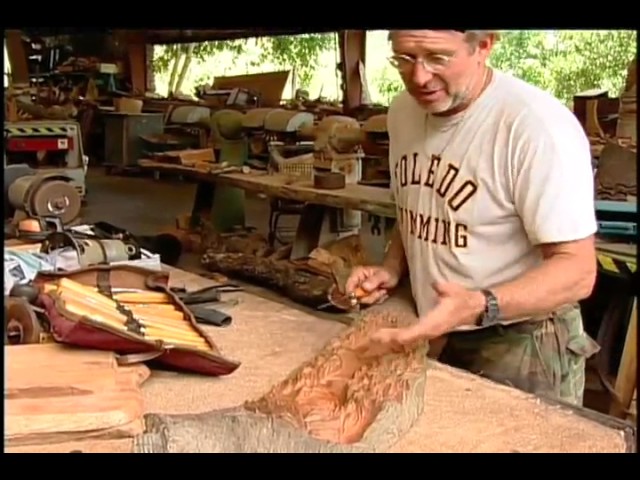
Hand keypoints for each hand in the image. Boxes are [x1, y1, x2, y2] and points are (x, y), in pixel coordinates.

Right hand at [345, 265, 399, 304]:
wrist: (394, 277)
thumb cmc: (388, 273)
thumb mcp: (383, 276)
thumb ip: (373, 280)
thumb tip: (364, 287)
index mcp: (356, 273)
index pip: (348, 288)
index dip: (354, 295)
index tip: (366, 296)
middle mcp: (356, 281)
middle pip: (355, 297)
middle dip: (369, 297)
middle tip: (380, 291)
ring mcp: (360, 289)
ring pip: (362, 301)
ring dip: (374, 299)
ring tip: (382, 291)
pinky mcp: (364, 295)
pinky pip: (368, 303)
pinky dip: (376, 300)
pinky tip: (381, 294)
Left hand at [357, 282, 485, 356]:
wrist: (473, 309)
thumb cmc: (462, 299)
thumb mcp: (453, 292)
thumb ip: (443, 289)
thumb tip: (436, 284)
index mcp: (430, 325)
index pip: (408, 334)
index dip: (391, 337)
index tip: (376, 337)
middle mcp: (426, 332)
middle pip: (400, 343)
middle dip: (381, 344)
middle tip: (362, 346)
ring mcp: (425, 334)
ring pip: (402, 343)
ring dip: (385, 345)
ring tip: (367, 346)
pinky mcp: (425, 332)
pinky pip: (406, 339)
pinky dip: (393, 341)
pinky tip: (382, 341)